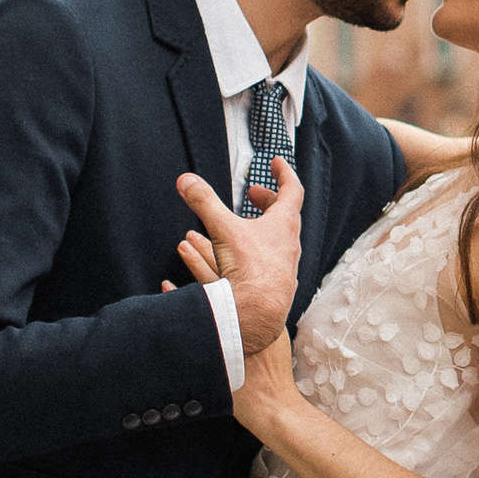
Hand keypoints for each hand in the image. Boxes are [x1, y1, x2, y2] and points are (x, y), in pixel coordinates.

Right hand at [174, 158, 302, 357]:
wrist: (258, 315)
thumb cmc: (250, 271)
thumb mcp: (223, 229)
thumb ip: (204, 202)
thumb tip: (186, 180)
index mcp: (283, 225)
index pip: (292, 190)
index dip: (284, 173)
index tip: (276, 163)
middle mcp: (288, 245)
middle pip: (283, 215)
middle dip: (267, 201)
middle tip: (253, 194)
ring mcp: (284, 266)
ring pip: (276, 240)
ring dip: (259, 228)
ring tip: (240, 224)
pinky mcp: (275, 285)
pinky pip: (267, 262)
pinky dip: (253, 252)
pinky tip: (238, 258)